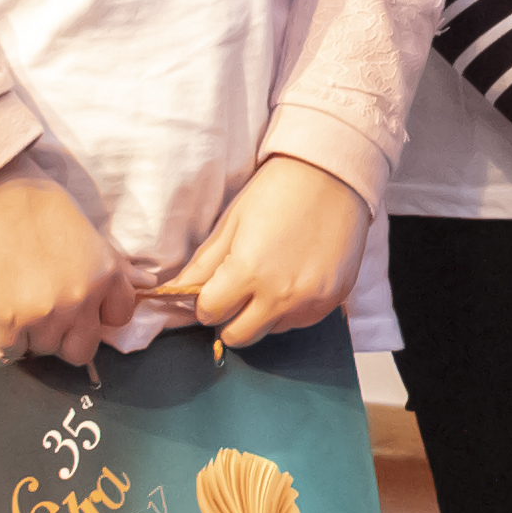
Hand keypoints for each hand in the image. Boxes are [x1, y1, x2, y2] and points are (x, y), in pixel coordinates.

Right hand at [0, 174, 136, 364]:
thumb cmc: (33, 197)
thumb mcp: (85, 229)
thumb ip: (106, 264)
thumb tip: (137, 283)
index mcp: (106, 273)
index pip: (118, 318)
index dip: (97, 315)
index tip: (82, 308)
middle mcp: (81, 299)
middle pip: (81, 349)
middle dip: (66, 337)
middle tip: (48, 316)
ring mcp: (44, 314)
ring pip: (44, 350)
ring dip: (33, 336)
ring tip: (19, 306)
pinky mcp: (6, 321)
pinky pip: (11, 350)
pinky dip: (6, 339)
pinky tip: (0, 315)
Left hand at [177, 154, 372, 350]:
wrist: (335, 176)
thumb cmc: (278, 191)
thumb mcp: (232, 222)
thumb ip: (204, 264)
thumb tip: (177, 290)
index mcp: (248, 271)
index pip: (211, 314)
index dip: (207, 302)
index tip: (215, 288)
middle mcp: (280, 294)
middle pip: (239, 335)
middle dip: (231, 317)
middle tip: (238, 291)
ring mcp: (310, 301)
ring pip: (271, 331)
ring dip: (263, 314)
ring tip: (272, 279)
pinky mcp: (332, 300)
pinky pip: (300, 321)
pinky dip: (292, 308)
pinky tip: (295, 277)